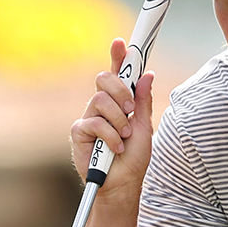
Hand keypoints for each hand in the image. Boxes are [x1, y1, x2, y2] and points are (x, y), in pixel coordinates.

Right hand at [69, 37, 154, 197]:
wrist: (122, 184)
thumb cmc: (133, 159)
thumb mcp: (145, 127)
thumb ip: (144, 101)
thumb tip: (148, 74)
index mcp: (119, 102)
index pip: (117, 74)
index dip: (118, 57)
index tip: (121, 42)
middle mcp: (102, 106)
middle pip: (103, 78)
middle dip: (120, 90)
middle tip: (131, 109)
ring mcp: (89, 118)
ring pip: (100, 100)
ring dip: (118, 120)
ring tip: (124, 137)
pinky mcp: (79, 132)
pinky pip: (93, 122)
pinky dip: (109, 136)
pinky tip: (114, 148)